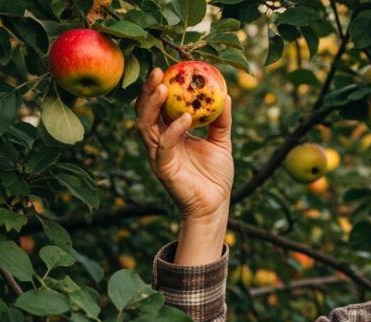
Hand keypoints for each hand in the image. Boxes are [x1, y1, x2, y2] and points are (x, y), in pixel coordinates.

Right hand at [134, 67, 233, 262]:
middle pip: (145, 112)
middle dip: (148, 90)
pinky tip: (185, 119)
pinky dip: (173, 131)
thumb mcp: (222, 142)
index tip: (166, 67)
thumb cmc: (216, 177)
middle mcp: (159, 143)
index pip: (157, 106)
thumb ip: (220, 120)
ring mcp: (158, 156)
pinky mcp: (164, 170)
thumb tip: (225, 94)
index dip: (157, 86)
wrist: (216, 206)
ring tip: (164, 87)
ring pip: (146, 126)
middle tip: (158, 71)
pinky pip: (164, 147)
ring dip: (153, 106)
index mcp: (169, 134)